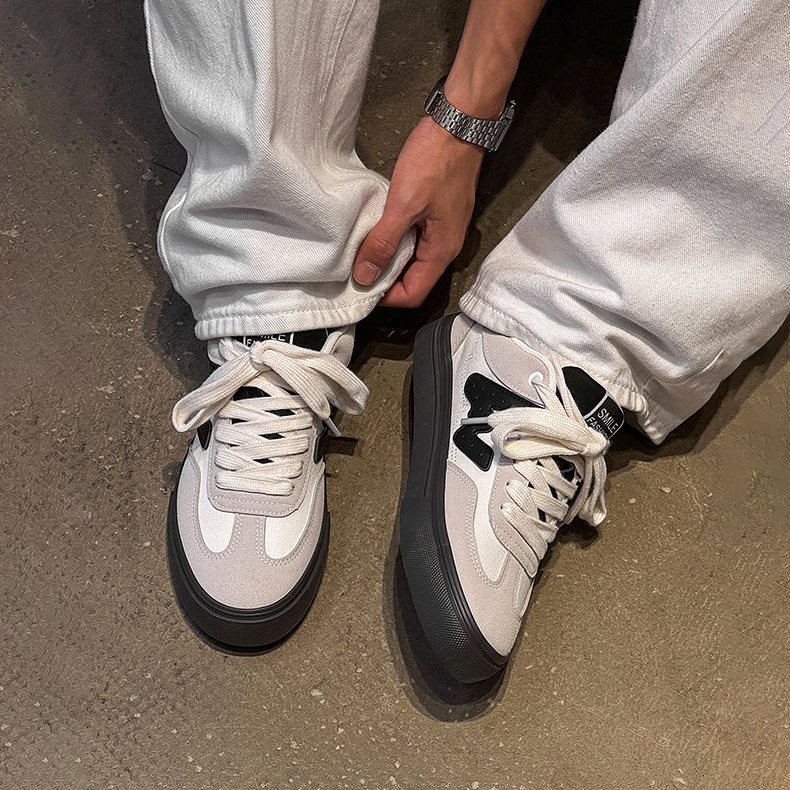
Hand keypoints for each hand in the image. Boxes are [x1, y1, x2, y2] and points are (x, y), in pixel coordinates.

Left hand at [353, 115, 484, 307]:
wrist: (459, 123)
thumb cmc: (437, 160)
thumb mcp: (403, 204)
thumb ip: (384, 242)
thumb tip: (365, 275)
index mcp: (442, 250)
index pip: (414, 293)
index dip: (387, 297)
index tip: (361, 289)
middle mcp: (446, 245)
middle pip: (413, 280)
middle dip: (385, 280)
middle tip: (356, 271)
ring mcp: (443, 229)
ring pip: (412, 260)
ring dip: (389, 259)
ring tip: (364, 251)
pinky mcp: (437, 214)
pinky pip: (414, 239)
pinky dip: (395, 240)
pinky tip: (379, 230)